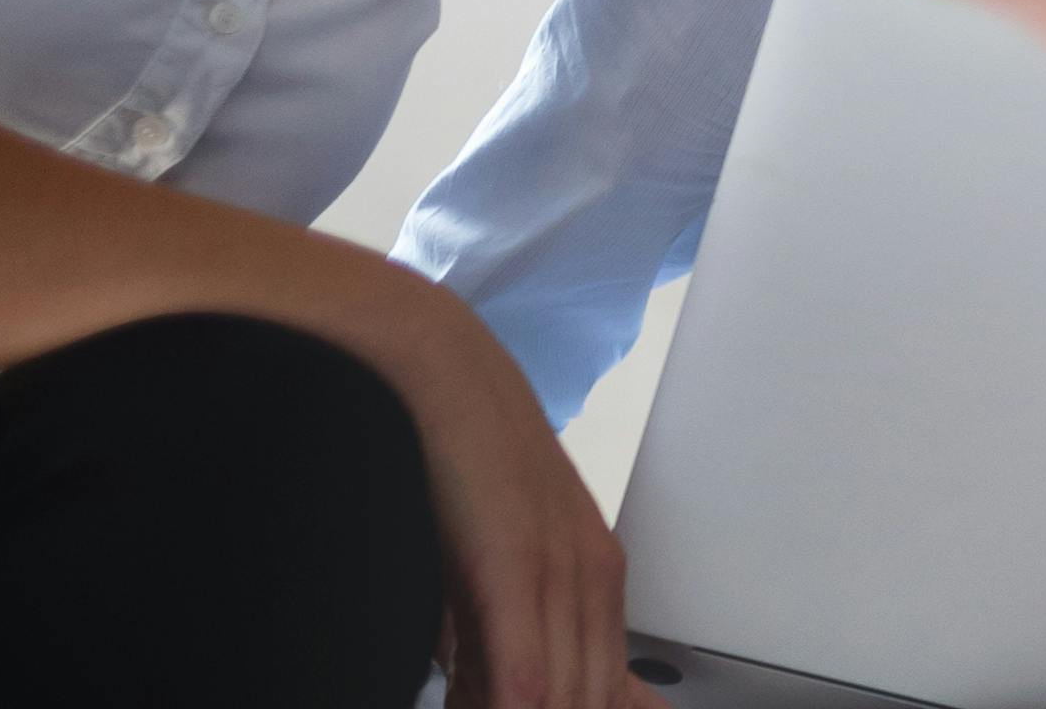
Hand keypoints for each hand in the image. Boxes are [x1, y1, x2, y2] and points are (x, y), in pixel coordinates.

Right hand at [313, 268, 644, 708]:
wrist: (441, 370)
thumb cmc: (458, 466)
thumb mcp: (487, 566)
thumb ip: (491, 640)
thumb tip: (498, 693)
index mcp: (594, 579)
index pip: (604, 688)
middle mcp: (593, 578)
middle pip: (592, 697)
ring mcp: (562, 569)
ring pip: (569, 693)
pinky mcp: (516, 559)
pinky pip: (529, 656)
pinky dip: (519, 700)